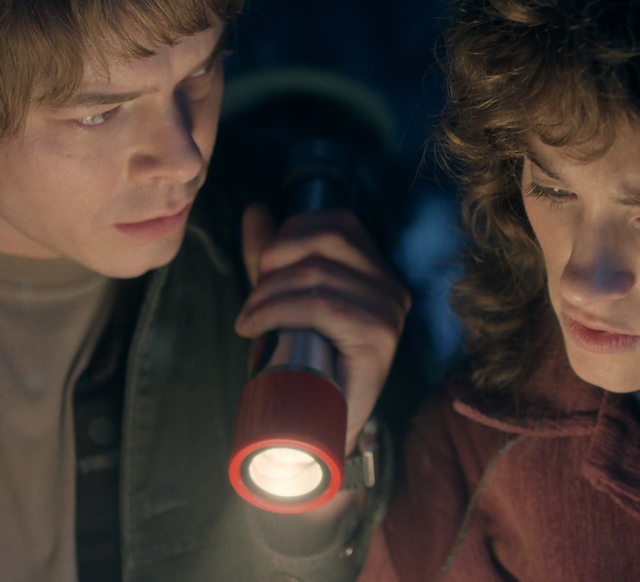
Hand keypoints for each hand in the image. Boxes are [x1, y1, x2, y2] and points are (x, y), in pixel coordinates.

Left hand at [235, 203, 409, 453]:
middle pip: (327, 240)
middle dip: (275, 262)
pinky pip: (319, 305)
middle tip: (251, 300)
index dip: (289, 236)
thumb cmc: (306, 365)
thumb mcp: (285, 298)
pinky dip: (276, 311)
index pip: (337, 223)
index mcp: (377, 270)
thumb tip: (255, 210)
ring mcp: (389, 311)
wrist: (322, 430)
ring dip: (267, 294)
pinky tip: (255, 328)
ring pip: (316, 274)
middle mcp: (391, 286)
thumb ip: (273, 256)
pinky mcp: (378, 337)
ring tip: (248, 320)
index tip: (261, 270)